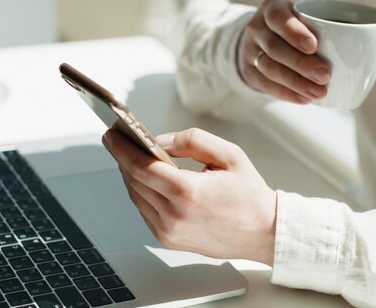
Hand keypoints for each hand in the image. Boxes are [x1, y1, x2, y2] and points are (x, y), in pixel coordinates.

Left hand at [102, 127, 276, 265]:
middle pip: (133, 181)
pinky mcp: (169, 241)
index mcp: (189, 193)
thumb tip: (159, 141)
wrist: (264, 233)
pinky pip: (145, 211)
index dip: (121, 148)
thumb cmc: (250, 194)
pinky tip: (147, 178)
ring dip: (131, 175)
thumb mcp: (228, 154)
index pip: (141, 167)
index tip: (111, 134)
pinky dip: (142, 192)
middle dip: (122, 158)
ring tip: (131, 156)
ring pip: (136, 197)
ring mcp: (170, 232)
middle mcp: (175, 216)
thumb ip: (191, 140)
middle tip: (118, 139)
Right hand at [237, 0, 330, 102]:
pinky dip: (287, 94)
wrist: (259, 41)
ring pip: (270, 69)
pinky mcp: (250, 73)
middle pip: (275, 48)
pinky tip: (304, 99)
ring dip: (296, 83)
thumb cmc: (294, 28)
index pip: (278, 18)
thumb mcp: (304, 16)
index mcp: (272, 8)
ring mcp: (250, 52)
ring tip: (319, 92)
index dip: (294, 32)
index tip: (314, 46)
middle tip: (325, 75)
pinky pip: (266, 85)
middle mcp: (257, 29)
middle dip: (301, 64)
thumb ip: (331, 24)